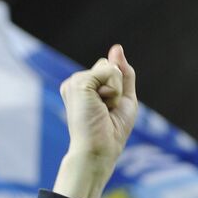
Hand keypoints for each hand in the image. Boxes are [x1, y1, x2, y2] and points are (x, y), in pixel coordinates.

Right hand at [54, 45, 137, 197]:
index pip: (109, 69)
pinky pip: (109, 71)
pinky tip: (100, 106)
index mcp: (83, 87)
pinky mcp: (77, 84)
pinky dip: (113, 90)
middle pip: (108, 65)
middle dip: (117, 86)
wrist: (98, 150)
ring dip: (115, 90)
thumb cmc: (111, 131)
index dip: (118, 88)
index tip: (107, 111)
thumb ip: (122, 73)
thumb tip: (116, 47)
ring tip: (102, 110)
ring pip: (109, 67)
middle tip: (106, 111)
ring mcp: (74, 83)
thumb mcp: (123, 98)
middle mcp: (75, 83)